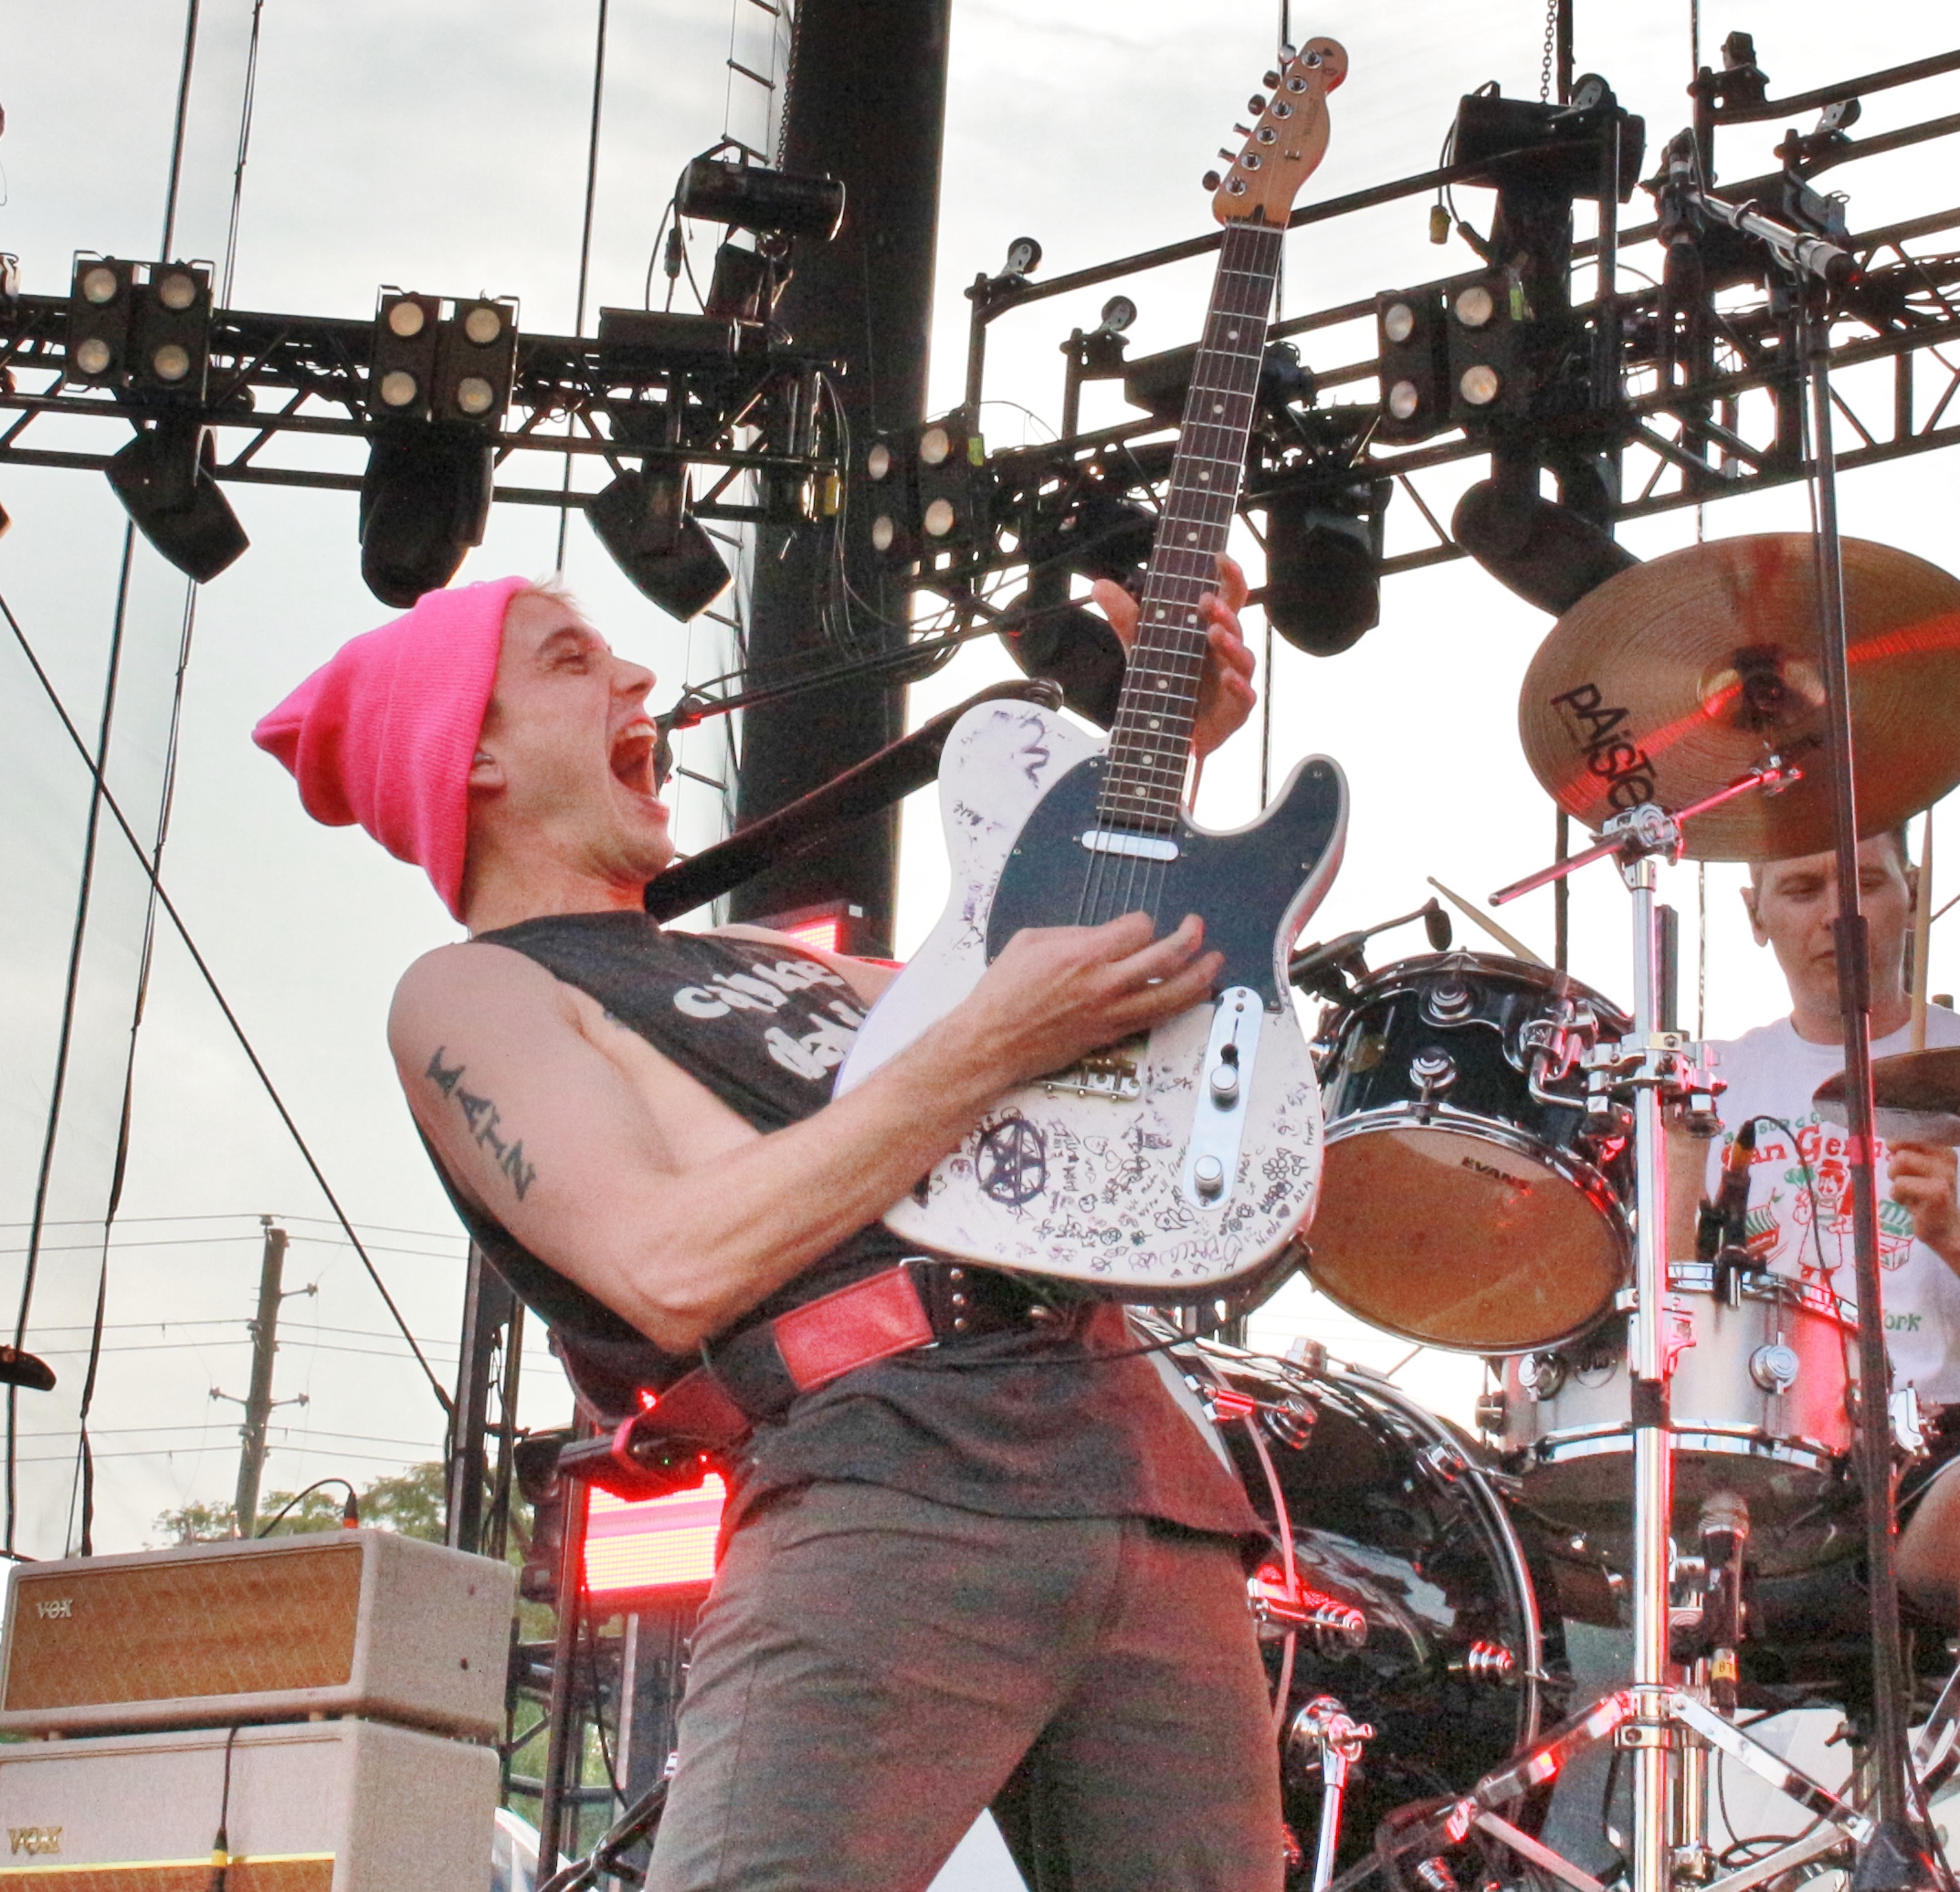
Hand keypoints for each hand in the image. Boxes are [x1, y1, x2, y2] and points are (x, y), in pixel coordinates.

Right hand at [951, 912, 1222, 1092]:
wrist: (991, 1041)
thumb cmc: (1003, 994)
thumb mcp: (1030, 942)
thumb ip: (1072, 933)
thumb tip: (1100, 934)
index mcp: (1085, 953)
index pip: (1139, 928)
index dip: (1142, 922)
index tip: (1137, 925)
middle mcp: (1105, 983)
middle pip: (1167, 956)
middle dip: (1190, 937)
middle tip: (1198, 928)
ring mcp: (1111, 1012)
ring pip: (1172, 992)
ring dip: (1200, 975)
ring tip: (1214, 962)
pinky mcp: (1110, 1034)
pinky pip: (1156, 1017)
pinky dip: (1180, 1004)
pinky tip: (1192, 996)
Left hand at [1092, 554, 1256, 758]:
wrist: (1166, 732)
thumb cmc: (1166, 681)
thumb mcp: (1142, 647)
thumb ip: (1126, 617)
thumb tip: (1099, 585)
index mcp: (1211, 630)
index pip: (1229, 596)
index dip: (1230, 576)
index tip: (1220, 557)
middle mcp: (1227, 652)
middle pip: (1235, 625)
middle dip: (1223, 612)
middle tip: (1206, 602)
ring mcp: (1235, 680)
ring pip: (1244, 658)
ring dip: (1232, 644)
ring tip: (1214, 635)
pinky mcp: (1235, 711)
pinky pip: (1244, 697)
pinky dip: (1238, 686)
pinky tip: (1227, 677)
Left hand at [1889, 1141, 1959, 1261]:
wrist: (1944, 1229)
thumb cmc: (1923, 1197)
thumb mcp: (1913, 1170)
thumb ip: (1903, 1151)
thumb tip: (1890, 1141)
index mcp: (1941, 1149)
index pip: (1909, 1133)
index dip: (1896, 1145)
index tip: (1897, 1158)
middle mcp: (1947, 1158)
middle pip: (1900, 1150)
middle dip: (1894, 1169)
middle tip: (1907, 1184)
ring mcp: (1945, 1175)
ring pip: (1899, 1162)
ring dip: (1896, 1182)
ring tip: (1910, 1194)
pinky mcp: (1938, 1192)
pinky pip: (1899, 1185)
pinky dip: (1898, 1196)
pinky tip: (1913, 1205)